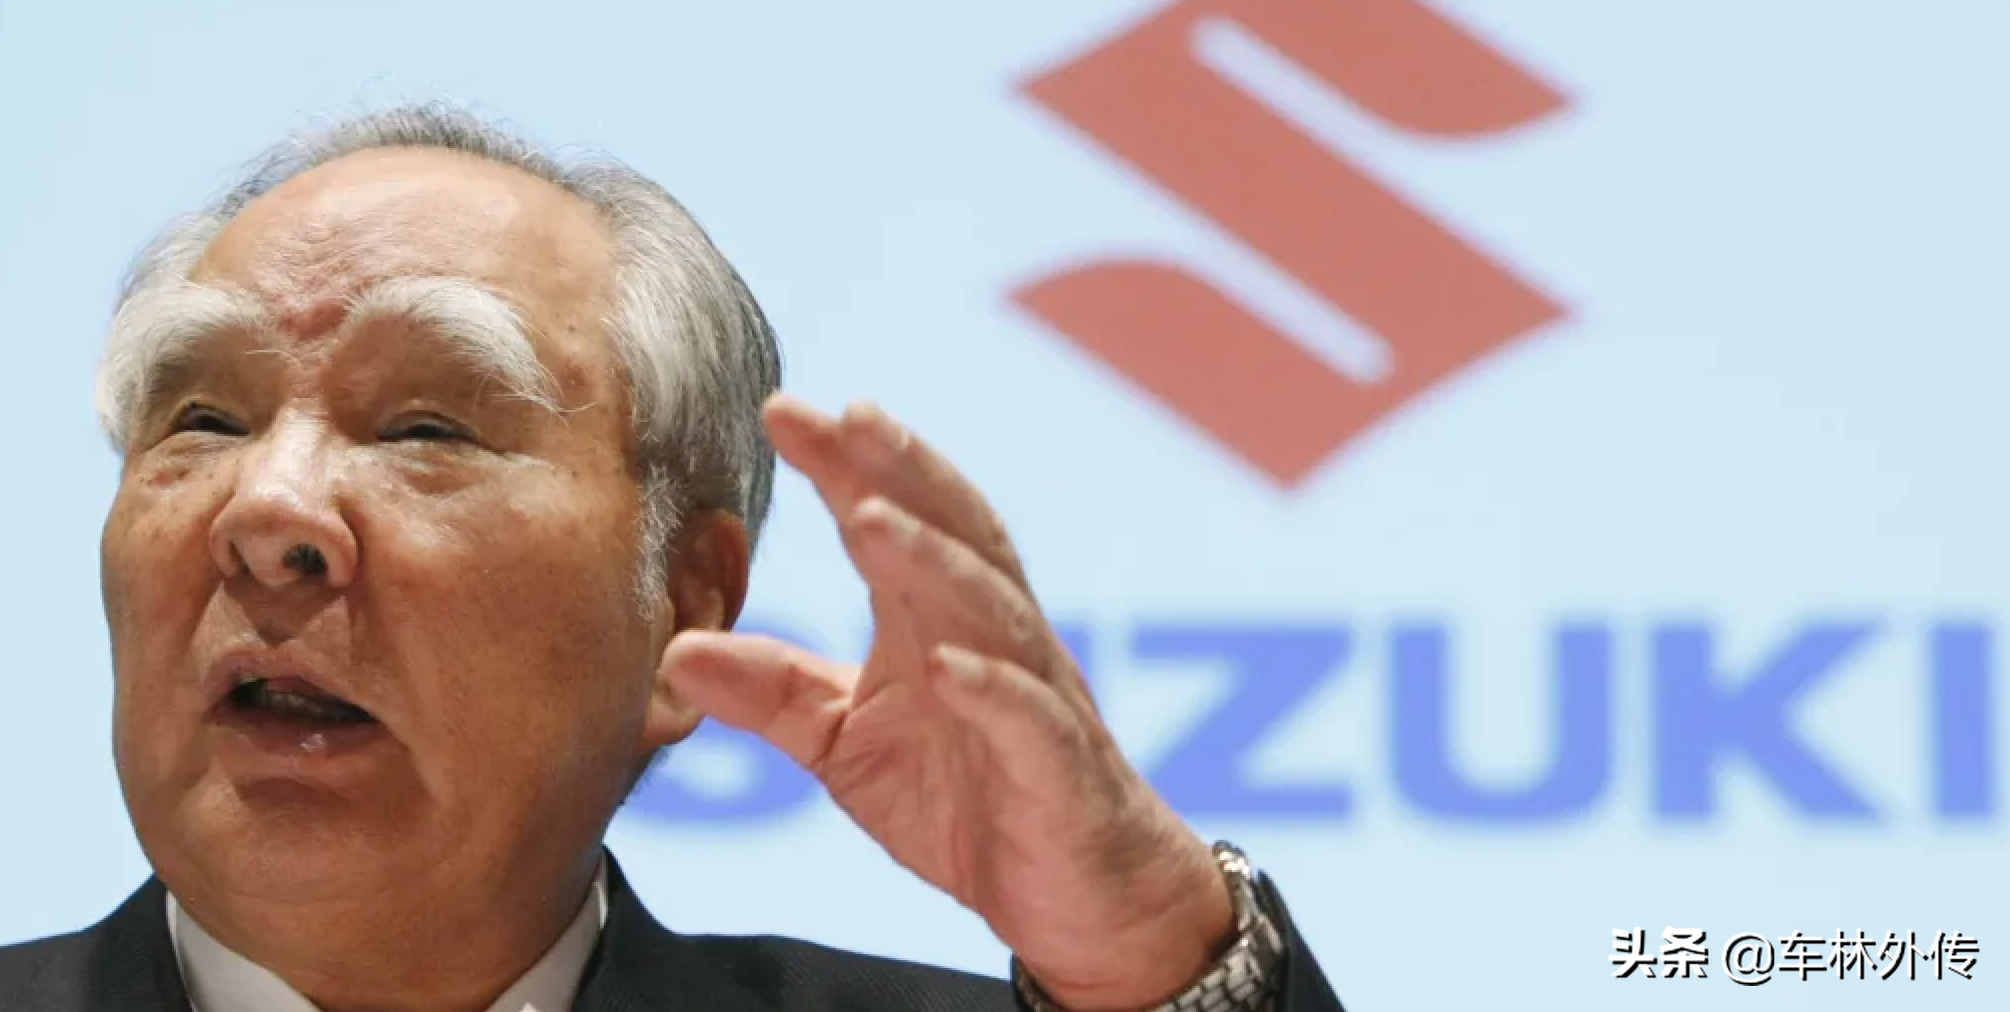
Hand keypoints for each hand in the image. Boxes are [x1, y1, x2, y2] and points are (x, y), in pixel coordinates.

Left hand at [661, 395, 1233, 1010]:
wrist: (1084, 898)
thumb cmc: (970, 801)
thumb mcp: (848, 745)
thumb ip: (773, 694)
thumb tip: (676, 650)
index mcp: (936, 620)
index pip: (896, 520)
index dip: (845, 465)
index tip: (782, 411)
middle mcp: (992, 638)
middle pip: (956, 533)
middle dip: (900, 470)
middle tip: (842, 417)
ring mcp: (1034, 695)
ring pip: (989, 608)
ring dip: (932, 560)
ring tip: (870, 518)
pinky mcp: (1060, 767)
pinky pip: (1028, 718)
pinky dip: (992, 686)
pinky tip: (949, 665)